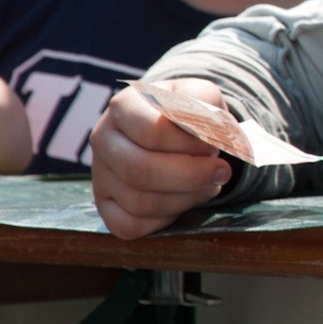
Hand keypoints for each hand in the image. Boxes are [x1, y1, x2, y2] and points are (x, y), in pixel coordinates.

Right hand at [90, 79, 232, 238]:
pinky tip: (184, 200)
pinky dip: (165, 219)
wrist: (177, 128)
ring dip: (186, 197)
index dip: (191, 143)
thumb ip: (208, 109)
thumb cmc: (190, 113)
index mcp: (124, 105)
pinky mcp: (105, 205)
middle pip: (140, 170)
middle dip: (192, 176)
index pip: (153, 131)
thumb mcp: (203, 97)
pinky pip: (129, 226)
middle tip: (222, 171)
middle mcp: (103, 139)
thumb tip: (209, 131)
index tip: (214, 144)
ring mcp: (100, 174)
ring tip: (208, 184)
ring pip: (139, 202)